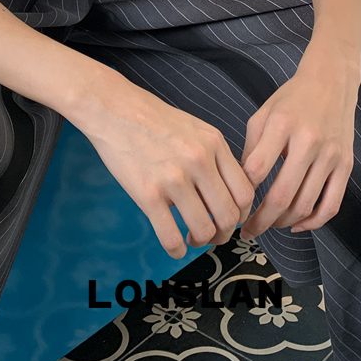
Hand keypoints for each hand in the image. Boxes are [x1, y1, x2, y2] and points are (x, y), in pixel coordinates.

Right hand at [76, 72, 255, 259]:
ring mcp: (173, 178)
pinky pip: (171, 237)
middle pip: (229, 215)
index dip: (242, 213)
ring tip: (191, 237)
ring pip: (204, 230)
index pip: (245, 192)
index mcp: (214, 144)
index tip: (231, 218)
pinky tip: (175, 246)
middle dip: (224, 234)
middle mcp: (198, 161)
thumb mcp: (197, 128)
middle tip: (213, 235)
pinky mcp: (147, 194)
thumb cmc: (155, 120)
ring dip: (201, 242)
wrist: (115, 110)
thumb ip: (216, 157)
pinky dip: (177, 250)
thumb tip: (228, 193)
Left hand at [238, 49, 360, 240]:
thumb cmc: (292, 99)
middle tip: (248, 231)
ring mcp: (330, 155)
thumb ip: (251, 149)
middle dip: (261, 221)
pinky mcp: (346, 165)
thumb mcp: (263, 114)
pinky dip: (313, 222)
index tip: (235, 206)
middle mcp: (308, 141)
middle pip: (282, 196)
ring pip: (305, 205)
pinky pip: (331, 205)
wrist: (331, 82)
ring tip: (269, 224)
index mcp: (282, 125)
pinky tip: (297, 225)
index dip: (243, 194)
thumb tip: (240, 187)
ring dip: (283, 223)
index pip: (257, 170)